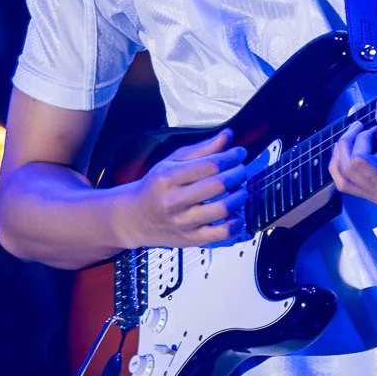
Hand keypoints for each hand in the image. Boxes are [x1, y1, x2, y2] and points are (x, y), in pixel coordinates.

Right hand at [117, 129, 249, 247]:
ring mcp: (183, 222)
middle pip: (218, 185)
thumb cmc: (155, 187)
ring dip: (239, 197)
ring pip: (222, 209)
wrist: (134, 218)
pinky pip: (220, 234)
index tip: (239, 153)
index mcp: (168, 177)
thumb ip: (201, 149)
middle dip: (238, 174)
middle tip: (242, 170)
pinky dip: (235, 224)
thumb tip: (227, 136)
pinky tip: (237, 215)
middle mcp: (174, 200)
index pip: (209, 164)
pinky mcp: (190, 239)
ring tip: (240, 190)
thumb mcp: (171, 162)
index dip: (231, 157)